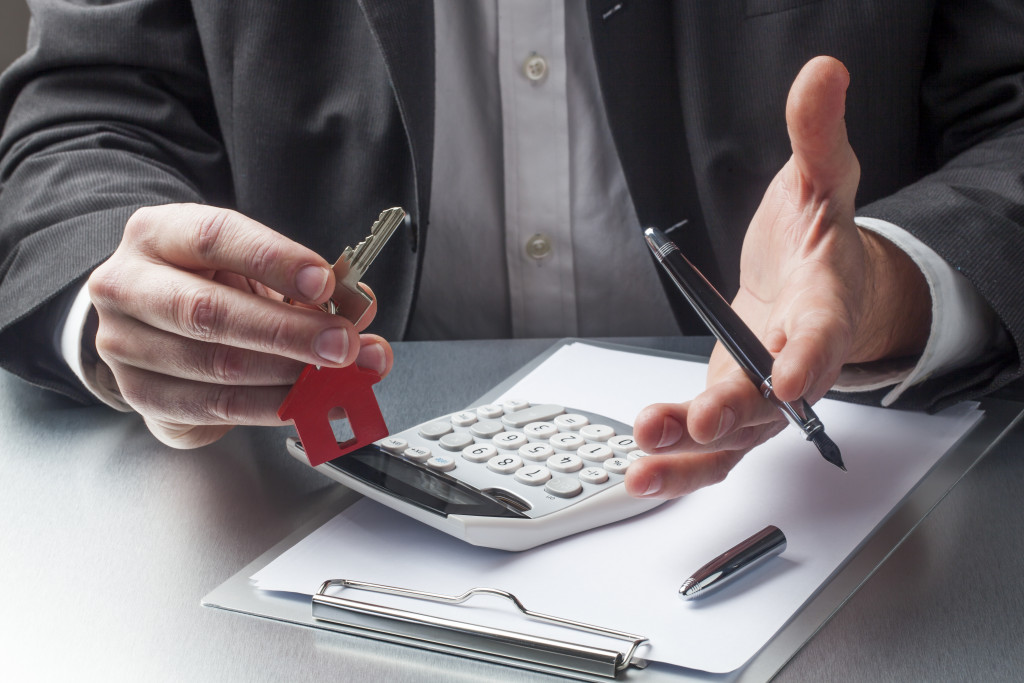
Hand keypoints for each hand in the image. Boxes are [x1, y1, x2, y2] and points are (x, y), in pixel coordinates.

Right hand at [87, 203, 393, 447]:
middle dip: (287, 331)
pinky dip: (270, 406)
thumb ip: (303, 283)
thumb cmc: (208, 284)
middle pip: (209, 310)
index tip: (325, 281)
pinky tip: (306, 402)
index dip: (274, 260)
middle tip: (343, 344)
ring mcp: (124, 344)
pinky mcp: (139, 395)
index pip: (214, 238)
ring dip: (287, 376)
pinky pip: (215, 407)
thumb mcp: (248, 266)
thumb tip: (359, 308)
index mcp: (157, 235)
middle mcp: (127, 285)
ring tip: (336, 377)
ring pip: (215, 365)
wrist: (147, 323)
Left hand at [627, 56, 930, 497]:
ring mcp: (762, 397)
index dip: (809, 357)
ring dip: (692, 456)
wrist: (815, 286)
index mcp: (826, 308)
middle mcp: (796, 365)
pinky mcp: (730, 411)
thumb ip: (817, 136)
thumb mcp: (822, 179)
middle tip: (699, 420)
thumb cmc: (818, 243)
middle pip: (772, 401)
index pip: (823, 336)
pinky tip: (637, 466)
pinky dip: (677, 461)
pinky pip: (707, 446)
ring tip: (643, 464)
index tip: (790, 377)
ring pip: (735, 441)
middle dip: (734, 413)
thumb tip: (820, 75)